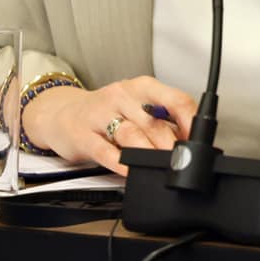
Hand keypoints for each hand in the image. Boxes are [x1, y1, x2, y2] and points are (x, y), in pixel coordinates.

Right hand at [24, 78, 196, 175]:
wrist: (60, 113)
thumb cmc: (105, 112)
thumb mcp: (135, 107)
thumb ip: (161, 121)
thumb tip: (190, 141)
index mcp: (141, 88)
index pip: (175, 99)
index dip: (191, 122)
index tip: (199, 141)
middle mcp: (122, 96)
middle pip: (154, 122)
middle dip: (171, 146)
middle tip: (182, 162)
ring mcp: (100, 115)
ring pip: (131, 134)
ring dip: (149, 154)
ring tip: (161, 168)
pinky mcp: (82, 135)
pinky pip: (105, 152)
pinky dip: (121, 164)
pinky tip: (131, 172)